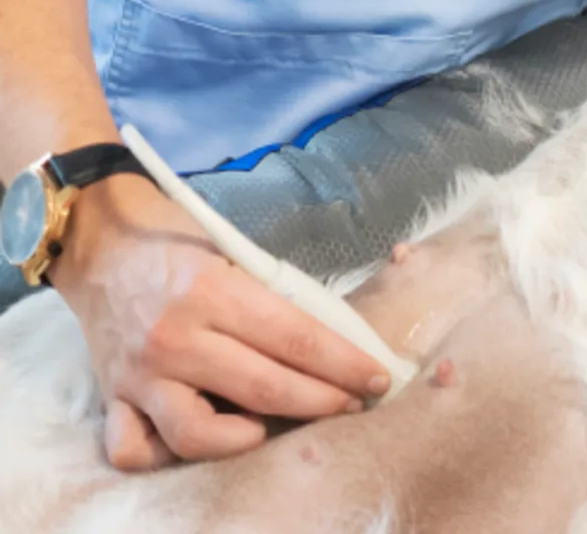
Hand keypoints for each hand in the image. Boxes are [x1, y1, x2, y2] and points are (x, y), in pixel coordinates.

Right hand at [49, 174, 389, 470]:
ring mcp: (140, 374)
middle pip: (265, 388)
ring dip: (250, 437)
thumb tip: (333, 345)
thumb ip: (275, 300)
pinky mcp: (112, 397)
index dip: (345, 364)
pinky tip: (204, 436)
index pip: (295, 339)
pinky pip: (136, 450)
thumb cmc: (179, 241)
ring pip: (199, 435)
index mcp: (213, 291)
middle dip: (323, 401)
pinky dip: (169, 454)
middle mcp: (175, 338)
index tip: (378, 378)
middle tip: (353, 403)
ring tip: (274, 423)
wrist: (100, 241)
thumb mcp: (237, 254)